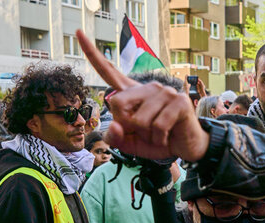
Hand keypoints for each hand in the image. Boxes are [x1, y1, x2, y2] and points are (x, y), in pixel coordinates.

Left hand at [76, 30, 208, 161]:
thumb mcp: (129, 143)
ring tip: (159, 134)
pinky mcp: (178, 102)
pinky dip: (159, 139)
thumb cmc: (157, 141)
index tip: (78, 33)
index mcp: (132, 92)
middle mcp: (147, 87)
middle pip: (117, 102)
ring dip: (147, 135)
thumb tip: (115, 125)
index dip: (92, 54)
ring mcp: (164, 92)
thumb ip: (115, 137)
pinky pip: (157, 126)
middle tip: (143, 131)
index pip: (109, 71)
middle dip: (126, 125)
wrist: (185, 148)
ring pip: (138, 119)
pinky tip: (167, 136)